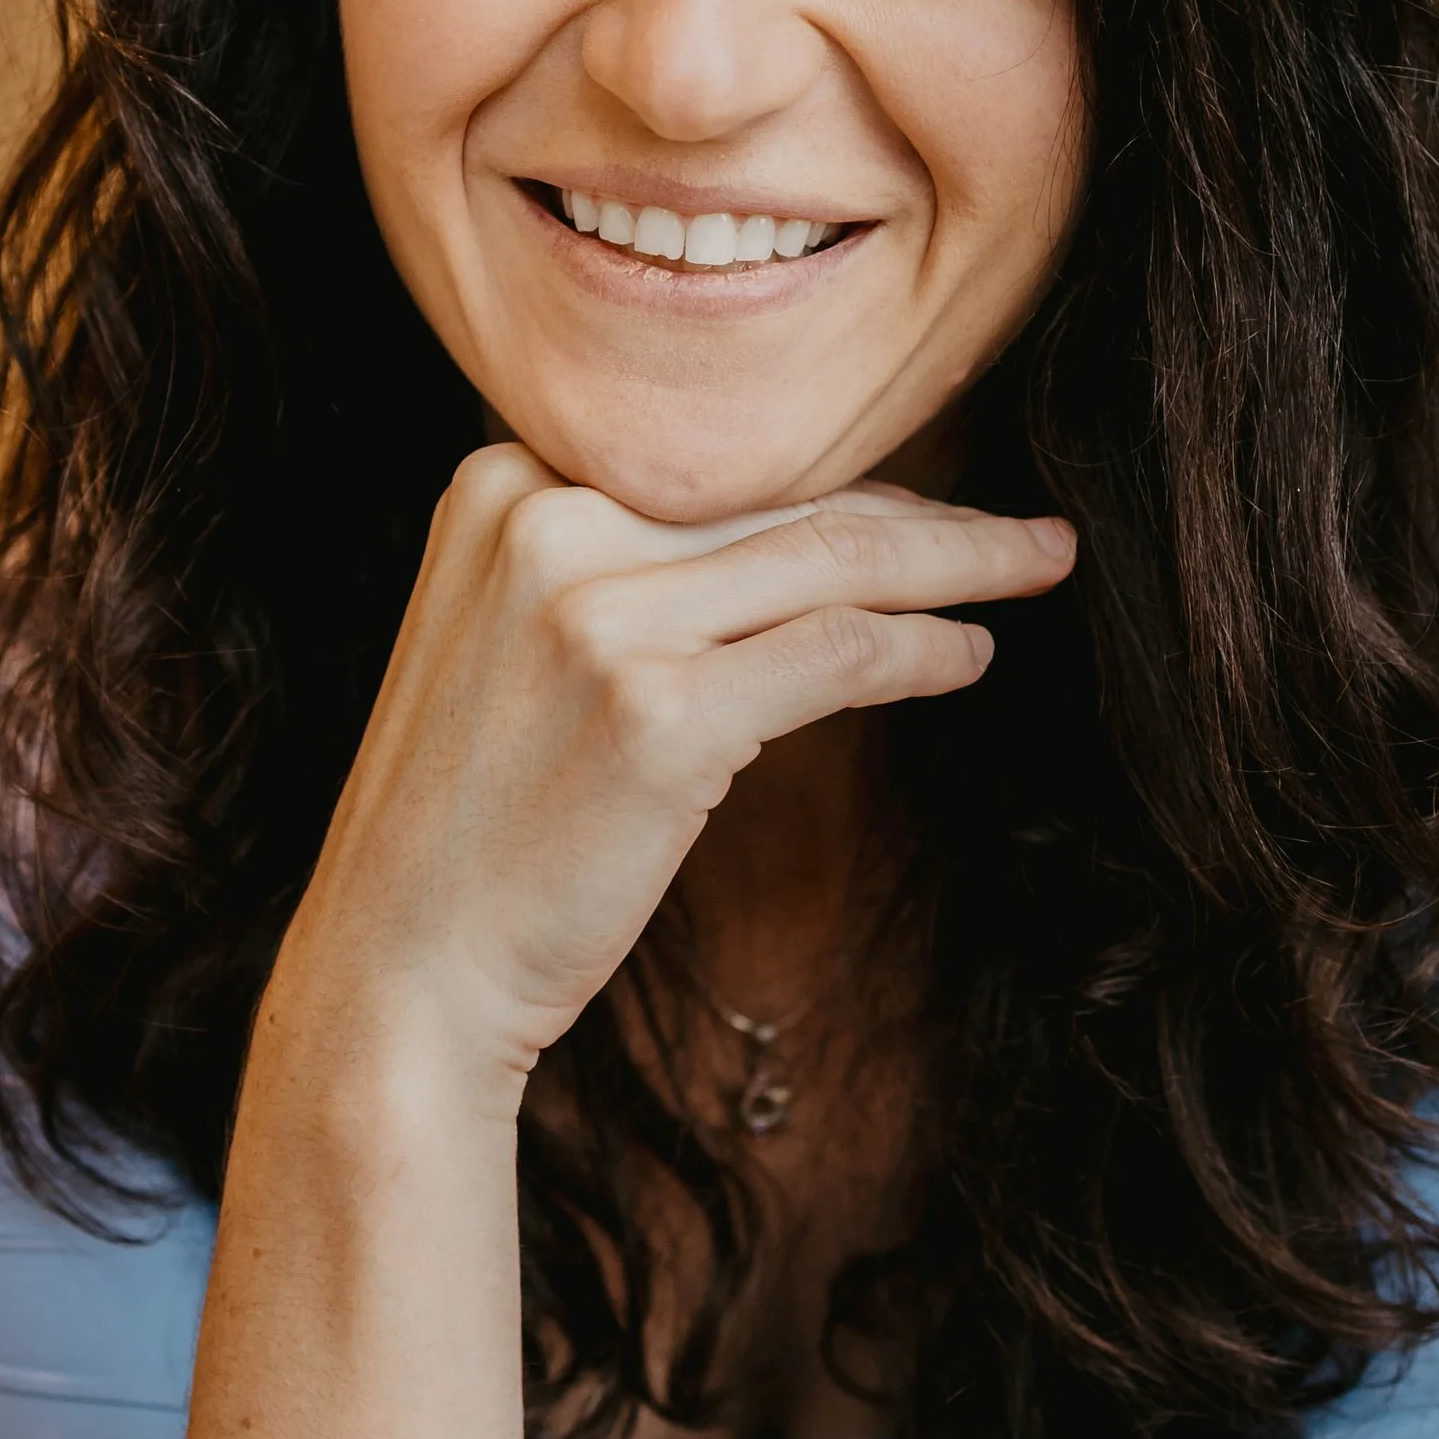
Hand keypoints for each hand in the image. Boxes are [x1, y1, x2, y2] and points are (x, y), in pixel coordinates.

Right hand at [268, 445, 1073, 1098]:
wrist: (399, 967)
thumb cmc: (475, 822)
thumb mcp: (511, 639)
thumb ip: (617, 565)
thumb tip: (805, 533)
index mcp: (502, 483)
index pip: (720, 471)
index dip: (847, 485)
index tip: (932, 508)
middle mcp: (545, 520)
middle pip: (787, 503)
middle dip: (929, 518)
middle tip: (1031, 532)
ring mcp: (599, 611)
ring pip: (837, 562)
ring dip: (963, 567)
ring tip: (1039, 570)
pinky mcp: (658, 709)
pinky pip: (841, 653)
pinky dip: (924, 651)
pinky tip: (971, 657)